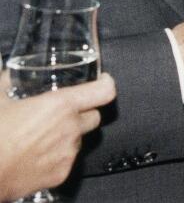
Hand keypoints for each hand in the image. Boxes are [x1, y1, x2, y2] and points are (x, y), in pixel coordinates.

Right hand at [0, 71, 115, 199]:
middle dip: (83, 112)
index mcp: (60, 106)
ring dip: (69, 135)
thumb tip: (12, 76)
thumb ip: (10, 82)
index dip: (106, 83)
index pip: (104, 91)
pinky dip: (57, 156)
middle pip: (94, 116)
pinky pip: (67, 160)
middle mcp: (70, 129)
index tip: (103, 80)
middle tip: (62, 113)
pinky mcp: (61, 174)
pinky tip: (36, 154)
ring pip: (79, 139)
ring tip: (41, 136)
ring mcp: (67, 153)